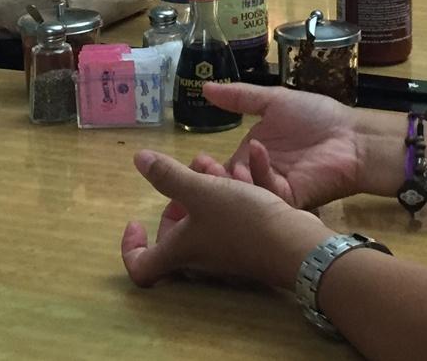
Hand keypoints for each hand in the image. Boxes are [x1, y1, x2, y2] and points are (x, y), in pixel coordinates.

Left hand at [121, 150, 334, 288]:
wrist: (295, 245)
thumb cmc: (241, 222)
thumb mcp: (201, 190)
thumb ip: (169, 175)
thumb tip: (138, 160)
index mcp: (179, 252)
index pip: (140, 266)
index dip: (131, 246)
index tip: (136, 220)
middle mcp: (199, 258)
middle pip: (176, 234)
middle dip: (180, 197)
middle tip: (193, 172)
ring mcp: (226, 253)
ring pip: (208, 220)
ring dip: (211, 188)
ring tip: (223, 163)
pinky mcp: (250, 244)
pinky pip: (233, 219)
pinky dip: (236, 195)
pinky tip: (249, 167)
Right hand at [204, 82, 367, 209]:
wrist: (351, 134)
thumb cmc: (316, 116)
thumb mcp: (273, 101)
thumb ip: (239, 97)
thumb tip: (205, 87)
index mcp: (251, 156)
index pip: (219, 169)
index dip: (205, 168)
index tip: (194, 159)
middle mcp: (259, 176)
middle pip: (227, 186)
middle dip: (212, 180)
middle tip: (201, 167)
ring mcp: (274, 189)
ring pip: (245, 193)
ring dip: (232, 180)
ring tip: (222, 165)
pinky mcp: (291, 197)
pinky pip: (269, 192)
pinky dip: (259, 174)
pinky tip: (256, 152)